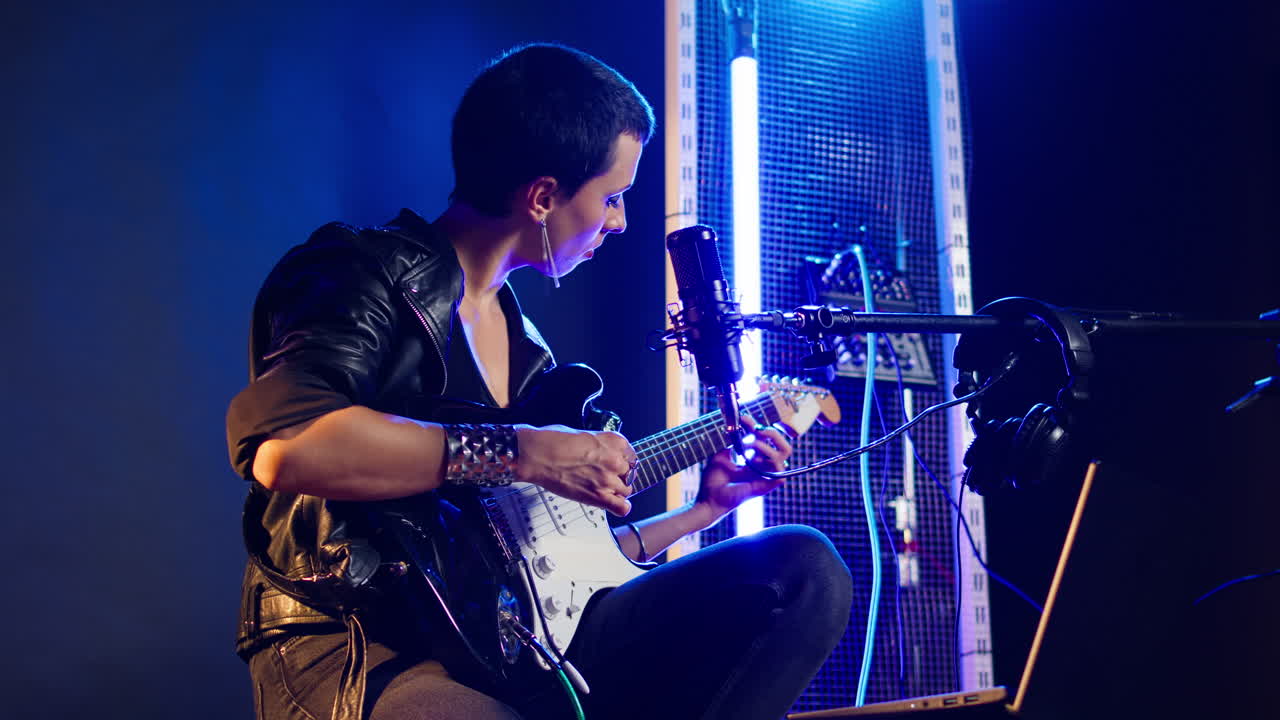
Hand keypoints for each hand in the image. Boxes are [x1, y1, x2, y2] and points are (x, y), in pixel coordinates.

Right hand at [514, 425, 635, 515]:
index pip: (631, 455)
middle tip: (604, 476)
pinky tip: (614, 504)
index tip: (616, 464)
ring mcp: (608, 479)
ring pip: (626, 490)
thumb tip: (602, 454)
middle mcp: (614, 460)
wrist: (538, 455)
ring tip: (601, 488)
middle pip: (629, 473)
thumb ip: (600, 445)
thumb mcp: (585, 434)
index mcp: (613, 441)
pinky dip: (621, 507)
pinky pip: (621, 507)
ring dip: (616, 490)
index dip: (622, 461)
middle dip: (618, 476)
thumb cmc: (554, 442)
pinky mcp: (598, 496)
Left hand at [694, 415, 793, 523]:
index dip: (758, 426)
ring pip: (783, 455)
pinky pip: (780, 474)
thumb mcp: (721, 455)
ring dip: (765, 445)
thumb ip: (732, 443)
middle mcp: (763, 467)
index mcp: (755, 460)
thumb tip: (738, 428)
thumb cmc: (713, 481)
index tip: (744, 419)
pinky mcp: (764, 487)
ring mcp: (764, 476)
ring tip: (748, 444)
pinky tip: (753, 459)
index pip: (766, 440)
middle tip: (756, 430)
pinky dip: (769, 462)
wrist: (708, 499)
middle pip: (784, 446)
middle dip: (772, 433)